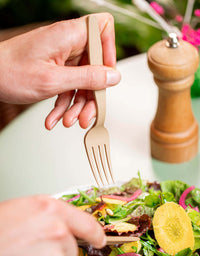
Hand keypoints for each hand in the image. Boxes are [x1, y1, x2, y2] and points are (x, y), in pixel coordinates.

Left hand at [0, 13, 120, 129]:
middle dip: (91, 94)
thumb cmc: (10, 72)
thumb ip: (87, 78)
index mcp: (69, 35)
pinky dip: (63, 103)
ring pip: (82, 80)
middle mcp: (67, 43)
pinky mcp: (55, 69)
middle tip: (86, 114)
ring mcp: (61, 57)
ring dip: (76, 104)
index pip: (103, 30)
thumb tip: (112, 77)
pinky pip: (69, 86)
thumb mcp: (53, 80)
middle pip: (95, 65)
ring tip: (68, 121)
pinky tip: (55, 117)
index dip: (109, 52)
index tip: (106, 77)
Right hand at [0, 195, 105, 255]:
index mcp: (49, 208)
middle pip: (71, 245)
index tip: (99, 238)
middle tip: (32, 247)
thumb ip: (48, 215)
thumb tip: (63, 224)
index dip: (95, 232)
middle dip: (57, 248)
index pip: (85, 221)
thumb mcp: (21, 210)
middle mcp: (56, 230)